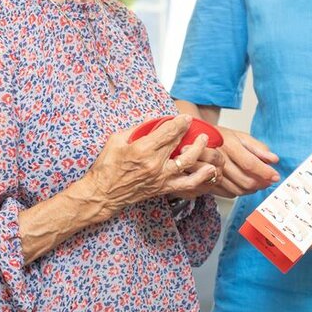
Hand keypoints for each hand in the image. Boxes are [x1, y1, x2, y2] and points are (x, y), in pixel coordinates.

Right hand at [86, 115, 222, 213]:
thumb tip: (152, 121)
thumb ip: (136, 129)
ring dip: (200, 153)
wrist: (103, 194)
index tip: (185, 117)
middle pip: (180, 145)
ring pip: (189, 165)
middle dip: (190, 133)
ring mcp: (161, 178)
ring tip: (206, 144)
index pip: (168, 132)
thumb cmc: (106, 167)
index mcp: (143, 150)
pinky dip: (200, 178)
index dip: (180, 122)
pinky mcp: (162, 188)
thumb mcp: (116, 140)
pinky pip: (187, 185)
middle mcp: (155, 165)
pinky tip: (208, 172)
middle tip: (195, 127)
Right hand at [213, 127, 278, 196]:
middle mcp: (219, 160)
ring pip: (238, 190)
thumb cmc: (221, 137)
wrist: (197, 140)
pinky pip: (229, 193)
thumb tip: (274, 160)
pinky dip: (240, 191)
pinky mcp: (208, 182)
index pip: (250, 164)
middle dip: (261, 183)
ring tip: (258, 182)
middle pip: (245, 180)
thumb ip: (258, 148)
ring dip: (252, 189)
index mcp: (228, 145)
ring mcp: (211, 172)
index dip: (265, 172)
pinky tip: (244, 184)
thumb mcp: (240, 136)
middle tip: (269, 180)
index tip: (276, 176)